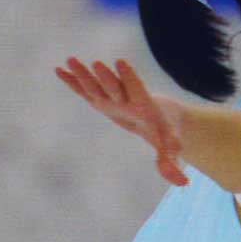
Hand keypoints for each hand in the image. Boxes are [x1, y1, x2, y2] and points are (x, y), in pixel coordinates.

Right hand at [55, 57, 190, 186]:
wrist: (161, 116)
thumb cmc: (166, 131)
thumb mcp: (169, 146)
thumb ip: (171, 162)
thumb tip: (181, 183)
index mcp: (142, 105)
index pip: (136, 89)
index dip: (129, 77)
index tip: (121, 62)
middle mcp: (125, 97)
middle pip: (114, 86)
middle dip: (105, 77)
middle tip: (96, 64)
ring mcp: (112, 97)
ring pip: (96, 84)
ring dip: (83, 74)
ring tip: (69, 59)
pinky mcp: (101, 100)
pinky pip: (85, 90)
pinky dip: (73, 81)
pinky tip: (59, 70)